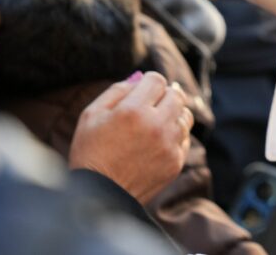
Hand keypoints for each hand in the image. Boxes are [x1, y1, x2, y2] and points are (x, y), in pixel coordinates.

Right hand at [68, 72, 191, 204]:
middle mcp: (156, 125)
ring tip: (156, 122)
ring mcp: (169, 145)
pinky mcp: (175, 162)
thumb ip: (117, 90)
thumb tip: (140, 78)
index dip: (149, 82)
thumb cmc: (90, 153)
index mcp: (133, 110)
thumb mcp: (91, 115)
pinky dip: (175, 135)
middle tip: (151, 104)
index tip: (142, 91)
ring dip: (173, 114)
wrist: (98, 198)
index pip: (157, 80)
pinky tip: (158, 141)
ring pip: (185, 116)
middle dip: (164, 95)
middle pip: (176, 95)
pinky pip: (185, 138)